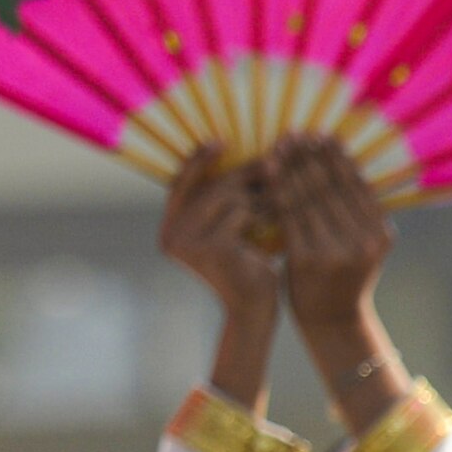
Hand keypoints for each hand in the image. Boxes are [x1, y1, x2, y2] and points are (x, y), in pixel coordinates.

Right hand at [157, 154, 274, 306]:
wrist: (255, 310)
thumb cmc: (248, 267)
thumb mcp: (233, 230)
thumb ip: (227, 200)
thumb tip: (247, 157)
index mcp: (170, 229)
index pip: (180, 184)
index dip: (198, 161)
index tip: (220, 141)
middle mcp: (171, 236)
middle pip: (209, 187)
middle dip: (244, 173)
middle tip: (274, 161)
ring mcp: (189, 244)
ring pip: (228, 197)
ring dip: (259, 194)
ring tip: (281, 196)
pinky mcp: (212, 249)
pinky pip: (241, 213)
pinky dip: (263, 212)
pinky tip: (279, 218)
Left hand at [258, 137, 390, 337]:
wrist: (332, 321)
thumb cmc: (343, 275)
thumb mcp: (363, 245)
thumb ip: (358, 212)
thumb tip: (341, 160)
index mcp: (381, 233)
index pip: (356, 184)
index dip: (336, 156)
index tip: (319, 135)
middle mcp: (363, 241)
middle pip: (332, 187)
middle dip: (310, 155)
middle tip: (293, 133)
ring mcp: (336, 251)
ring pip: (309, 197)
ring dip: (291, 167)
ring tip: (278, 145)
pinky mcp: (307, 259)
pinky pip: (290, 216)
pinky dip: (278, 191)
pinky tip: (268, 173)